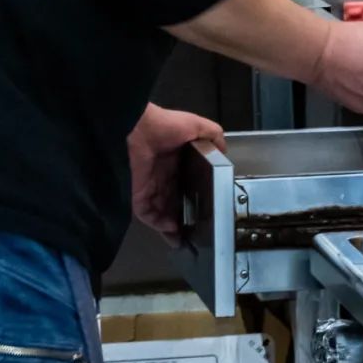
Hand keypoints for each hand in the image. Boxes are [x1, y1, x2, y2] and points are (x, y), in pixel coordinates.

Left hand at [128, 103, 225, 244]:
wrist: (138, 128)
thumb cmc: (165, 125)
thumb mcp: (196, 125)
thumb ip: (212, 135)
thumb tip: (225, 151)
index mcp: (175, 159)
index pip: (186, 182)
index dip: (195, 194)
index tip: (206, 206)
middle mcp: (162, 174)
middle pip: (174, 200)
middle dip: (184, 215)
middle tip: (196, 229)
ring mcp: (149, 185)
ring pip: (162, 211)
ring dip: (172, 224)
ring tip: (186, 237)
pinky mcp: (139, 194)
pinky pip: (148, 214)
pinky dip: (159, 223)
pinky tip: (172, 229)